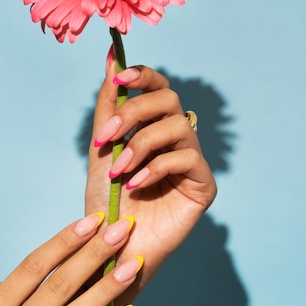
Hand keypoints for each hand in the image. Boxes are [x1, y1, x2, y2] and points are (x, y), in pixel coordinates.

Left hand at [85, 51, 216, 298]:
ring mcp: (191, 161)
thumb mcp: (101, 148)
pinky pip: (186, 158)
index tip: (120, 77)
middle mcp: (175, 140)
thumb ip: (108, 107)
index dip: (143, 76)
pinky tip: (136, 185)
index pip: (158, 87)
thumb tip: (110, 59)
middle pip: (168, 100)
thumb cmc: (105, 200)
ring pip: (177, 126)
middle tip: (107, 139)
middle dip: (134, 113)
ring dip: (141, 144)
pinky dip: (156, 167)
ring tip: (118, 170)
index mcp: (152, 128)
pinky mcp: (203, 185)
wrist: (111, 246)